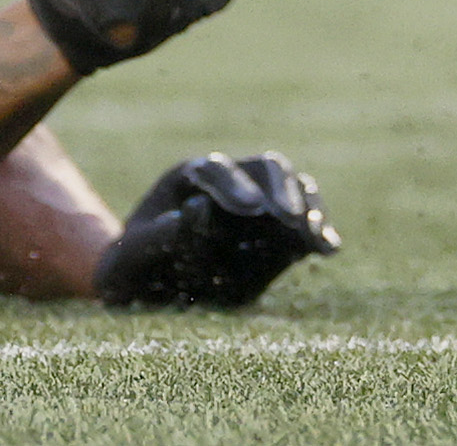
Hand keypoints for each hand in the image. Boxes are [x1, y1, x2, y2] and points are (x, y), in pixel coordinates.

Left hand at [95, 152, 340, 308]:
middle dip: (279, 189)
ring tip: (313, 235)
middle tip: (288, 218)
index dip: (234, 186)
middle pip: (263, 167)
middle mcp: (227, 182)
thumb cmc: (130, 271)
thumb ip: (157, 239)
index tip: (251, 210)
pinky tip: (329, 249)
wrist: (147, 289)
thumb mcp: (127, 262)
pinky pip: (305, 219)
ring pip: (291, 185)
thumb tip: (193, 213)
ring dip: (306, 205)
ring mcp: (257, 203)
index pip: (214, 169)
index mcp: (187, 179)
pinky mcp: (278, 231)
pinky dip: (319, 230)